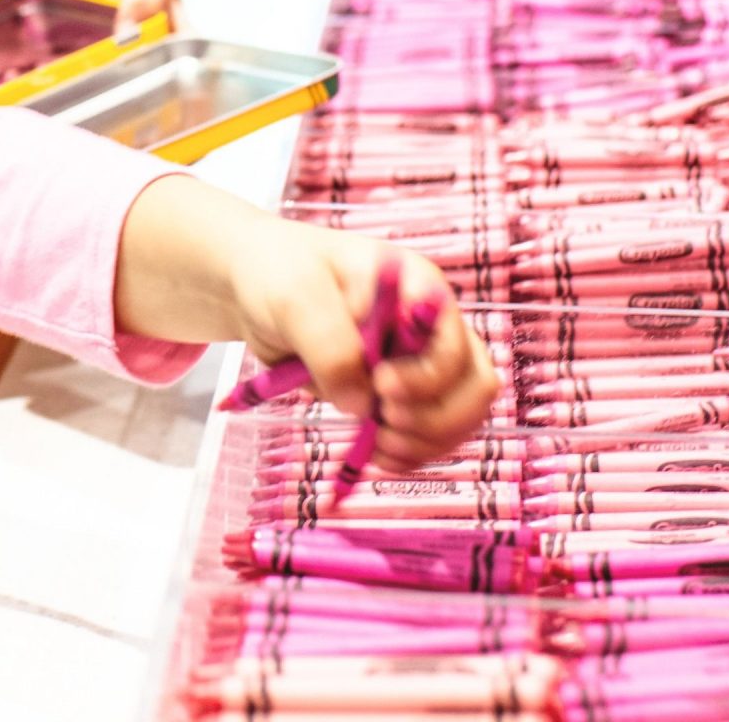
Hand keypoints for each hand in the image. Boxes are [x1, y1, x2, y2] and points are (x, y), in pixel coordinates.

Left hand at [112, 177, 497, 470]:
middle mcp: (430, 325)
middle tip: (384, 424)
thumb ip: (330, 345)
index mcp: (418, 286)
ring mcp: (418, 361)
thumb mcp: (296, 297)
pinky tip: (378, 455)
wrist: (255, 289)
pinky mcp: (398, 393)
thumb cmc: (278, 273)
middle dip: (435, 417)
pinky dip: (411, 452)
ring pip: (460, 415)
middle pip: (473, 385)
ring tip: (379, 447)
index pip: (453, 343)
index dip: (426, 376)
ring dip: (426, 442)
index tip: (380, 385)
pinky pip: (429, 433)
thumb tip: (361, 403)